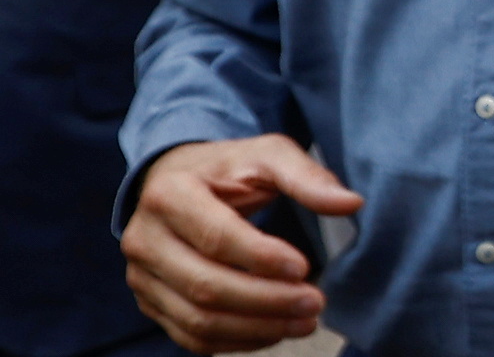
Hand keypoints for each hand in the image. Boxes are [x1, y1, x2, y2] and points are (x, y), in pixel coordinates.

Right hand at [122, 135, 363, 353]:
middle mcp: (144, 239)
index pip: (216, 238)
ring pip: (197, 320)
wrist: (178, 181)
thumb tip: (351, 203)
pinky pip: (191, 337)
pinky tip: (275, 330)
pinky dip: (237, 341)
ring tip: (305, 321)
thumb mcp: (268, 155)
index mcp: (168, 195)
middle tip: (316, 302)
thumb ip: (307, 178)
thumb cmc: (229, 168)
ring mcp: (142, 277)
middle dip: (266, 301)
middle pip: (205, 286)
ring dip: (256, 328)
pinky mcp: (151, 303)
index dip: (262, 259)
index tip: (304, 268)